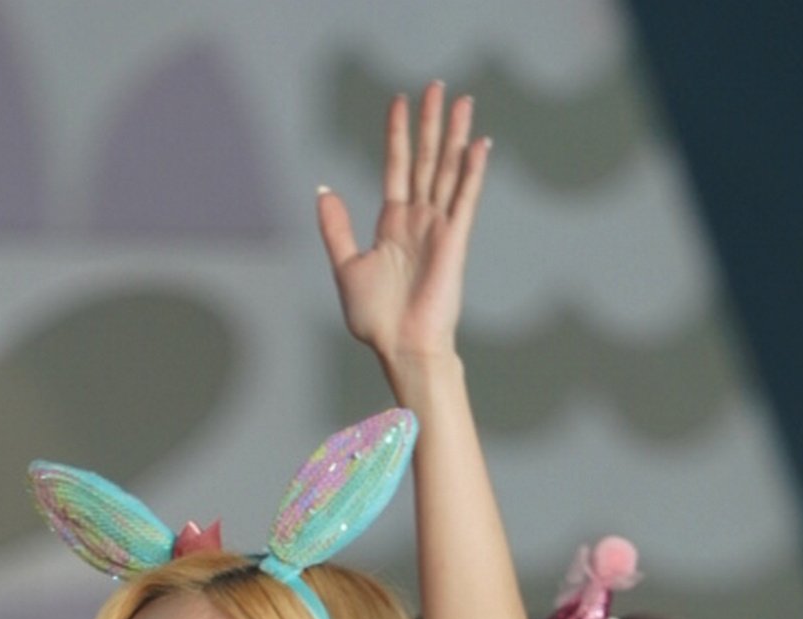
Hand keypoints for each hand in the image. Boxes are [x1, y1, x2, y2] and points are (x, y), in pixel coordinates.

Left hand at [317, 81, 489, 366]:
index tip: (400, 101)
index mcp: (393, 224)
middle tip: (437, 86)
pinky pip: (465, 199)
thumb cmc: (376, 319)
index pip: (397, 166)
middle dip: (430, 123)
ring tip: (462, 101)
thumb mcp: (346, 266)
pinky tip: (478, 144)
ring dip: (455, 135)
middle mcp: (419, 220)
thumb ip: (336, 228)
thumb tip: (324, 189)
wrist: (401, 347)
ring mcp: (439, 228)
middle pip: (426, 160)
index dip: (398, 134)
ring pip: (448, 170)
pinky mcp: (455, 241)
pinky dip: (472, 172)